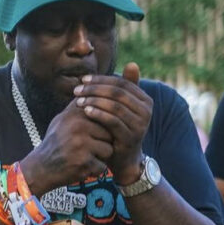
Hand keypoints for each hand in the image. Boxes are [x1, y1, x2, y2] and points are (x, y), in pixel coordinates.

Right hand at [20, 101, 113, 194]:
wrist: (39, 169)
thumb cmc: (55, 143)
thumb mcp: (62, 119)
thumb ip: (79, 106)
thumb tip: (96, 87)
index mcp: (75, 113)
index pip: (105, 115)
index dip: (103, 127)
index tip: (92, 135)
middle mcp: (78, 126)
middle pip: (110, 132)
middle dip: (102, 142)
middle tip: (85, 148)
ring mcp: (80, 144)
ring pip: (108, 149)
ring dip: (100, 157)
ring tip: (83, 157)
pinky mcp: (82, 162)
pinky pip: (101, 166)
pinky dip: (94, 170)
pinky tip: (80, 168)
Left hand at [71, 62, 151, 184]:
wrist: (123, 161)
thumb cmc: (117, 132)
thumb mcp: (120, 111)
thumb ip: (122, 91)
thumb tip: (132, 63)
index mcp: (145, 100)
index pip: (122, 83)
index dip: (102, 79)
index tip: (83, 79)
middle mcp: (146, 110)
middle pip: (118, 92)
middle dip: (95, 89)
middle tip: (77, 90)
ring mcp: (140, 124)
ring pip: (115, 105)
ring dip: (95, 101)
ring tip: (78, 100)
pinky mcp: (131, 136)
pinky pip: (113, 121)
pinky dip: (99, 114)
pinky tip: (85, 111)